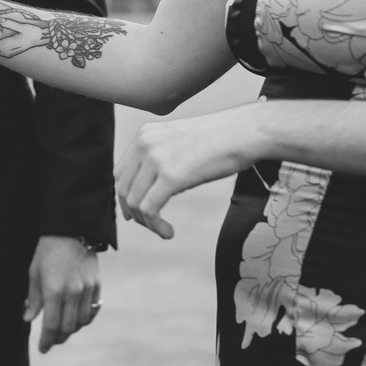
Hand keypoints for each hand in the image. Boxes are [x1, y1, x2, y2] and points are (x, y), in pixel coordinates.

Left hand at [26, 235, 101, 352]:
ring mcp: (88, 290)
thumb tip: (28, 319)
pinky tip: (77, 320)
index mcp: (54, 290)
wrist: (71, 231)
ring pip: (82, 322)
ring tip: (62, 331)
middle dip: (59, 338)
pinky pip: (94, 311)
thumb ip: (32, 298)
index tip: (42, 349)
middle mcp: (73, 293)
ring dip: (72, 330)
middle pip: (68, 328)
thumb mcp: (33, 272)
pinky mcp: (97, 285)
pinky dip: (85, 320)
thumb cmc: (47, 251)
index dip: (47, 340)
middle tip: (51, 342)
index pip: (52, 325)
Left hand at [115, 103, 263, 238]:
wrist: (244, 132)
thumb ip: (161, 156)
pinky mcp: (171, 176)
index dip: (124, 196)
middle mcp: (144, 144)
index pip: (121, 172)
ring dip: (146, 223)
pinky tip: (168, 233)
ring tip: (163, 230)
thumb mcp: (179, 141)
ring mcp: (156, 159)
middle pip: (123, 187)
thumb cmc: (221, 139)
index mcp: (144, 135)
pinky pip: (150, 209)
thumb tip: (153, 184)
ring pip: (134, 201)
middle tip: (148, 225)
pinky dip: (155, 226)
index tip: (134, 213)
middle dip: (132, 211)